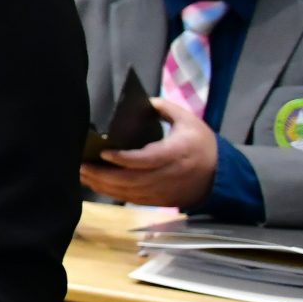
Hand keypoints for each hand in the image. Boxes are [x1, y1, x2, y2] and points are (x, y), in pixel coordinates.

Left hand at [82, 95, 218, 208]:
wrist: (221, 176)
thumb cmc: (203, 144)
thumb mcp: (189, 120)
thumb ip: (165, 108)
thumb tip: (142, 101)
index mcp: (176, 153)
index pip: (146, 160)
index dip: (124, 159)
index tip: (103, 152)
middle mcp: (168, 175)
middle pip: (131, 180)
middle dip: (103, 175)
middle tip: (81, 165)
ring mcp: (163, 191)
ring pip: (128, 193)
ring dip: (103, 185)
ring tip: (82, 173)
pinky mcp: (160, 200)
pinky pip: (132, 199)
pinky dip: (112, 193)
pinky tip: (96, 184)